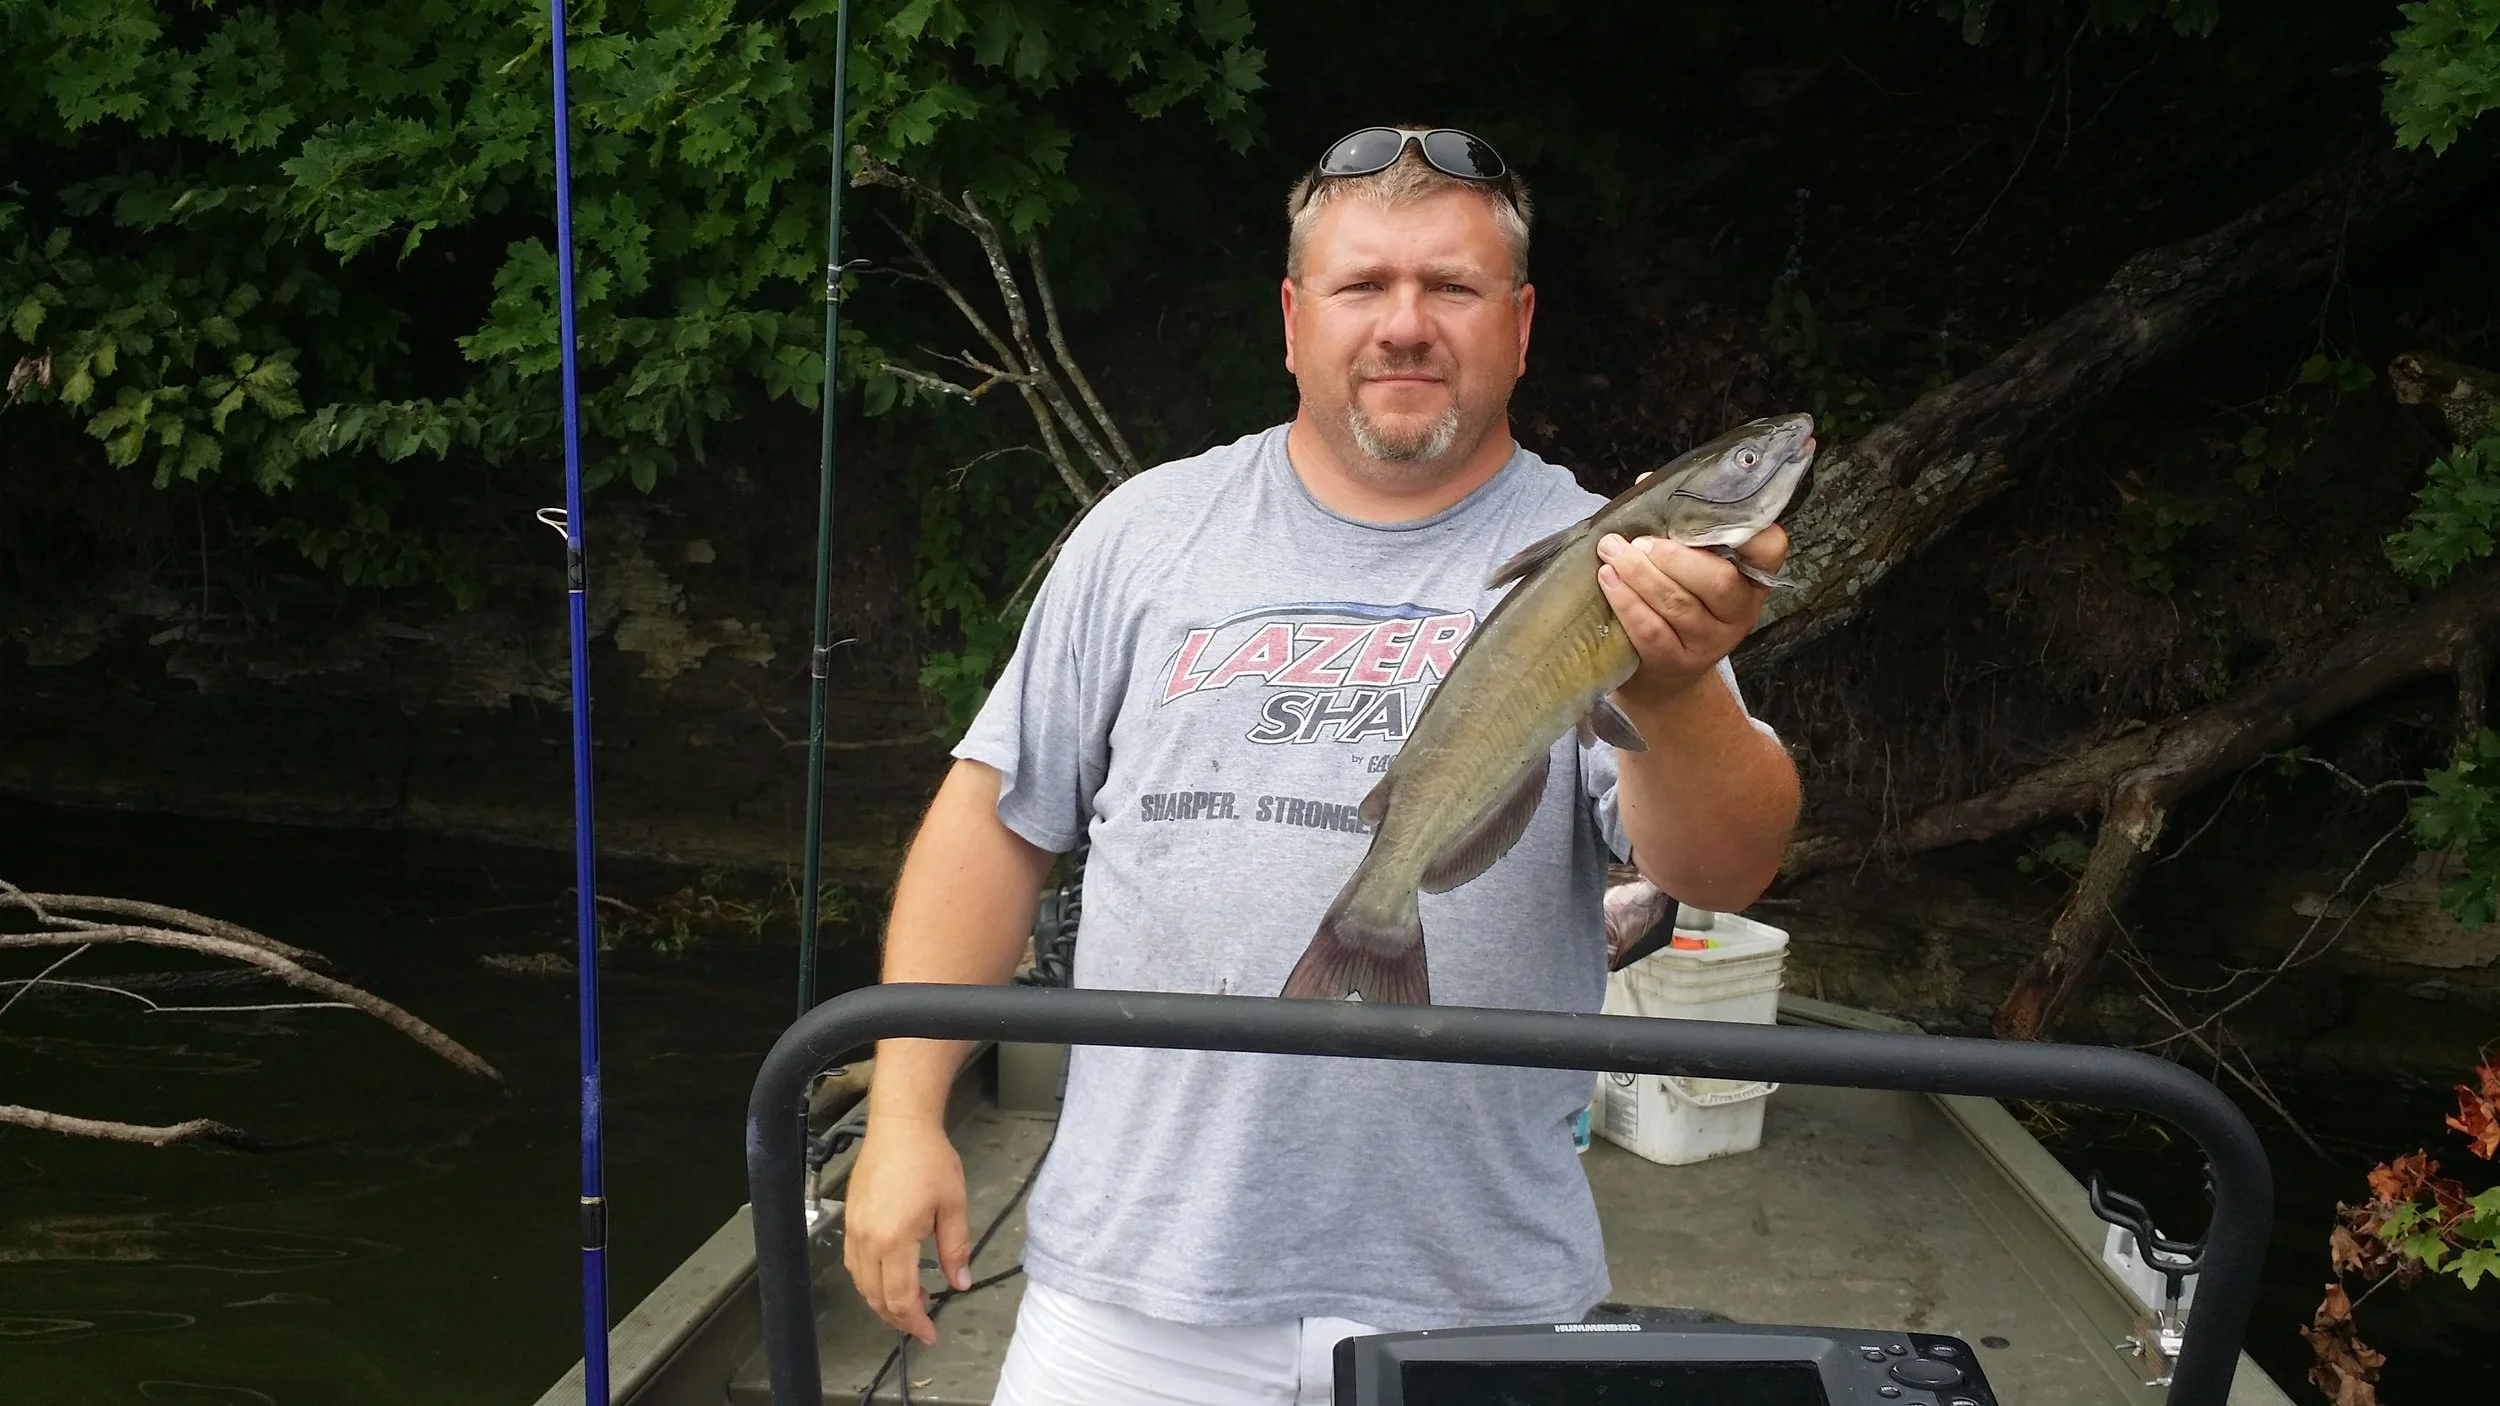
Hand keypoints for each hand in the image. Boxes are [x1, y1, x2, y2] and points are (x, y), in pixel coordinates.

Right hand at [841, 1117, 972, 1344]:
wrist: (899, 1126)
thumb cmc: (928, 1160)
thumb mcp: (953, 1205)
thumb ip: (956, 1249)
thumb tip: (961, 1283)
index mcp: (894, 1240)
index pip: (900, 1298)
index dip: (914, 1322)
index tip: (929, 1333)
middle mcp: (867, 1240)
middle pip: (876, 1297)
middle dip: (899, 1317)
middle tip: (922, 1321)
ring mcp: (854, 1230)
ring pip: (861, 1283)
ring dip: (882, 1300)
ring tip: (910, 1300)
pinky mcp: (849, 1220)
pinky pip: (854, 1263)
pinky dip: (870, 1280)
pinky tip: (889, 1276)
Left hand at [1593, 521, 1787, 710]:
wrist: (1662, 673)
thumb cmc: (1674, 599)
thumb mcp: (1684, 562)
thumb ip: (1673, 523)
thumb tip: (1647, 482)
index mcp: (1751, 576)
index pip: (1770, 549)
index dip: (1750, 530)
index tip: (1714, 513)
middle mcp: (1739, 611)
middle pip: (1719, 580)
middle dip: (1674, 557)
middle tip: (1638, 542)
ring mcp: (1711, 641)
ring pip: (1679, 605)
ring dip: (1640, 575)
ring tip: (1611, 552)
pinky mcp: (1677, 662)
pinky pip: (1652, 631)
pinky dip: (1627, 602)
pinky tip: (1608, 581)